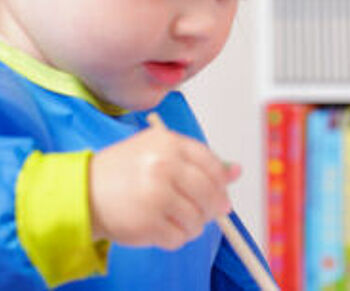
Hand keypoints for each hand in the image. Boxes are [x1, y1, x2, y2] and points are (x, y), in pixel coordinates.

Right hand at [88, 125, 239, 249]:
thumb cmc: (121, 172)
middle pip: (210, 193)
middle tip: (205, 212)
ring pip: (198, 218)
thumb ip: (198, 161)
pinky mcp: (146, 223)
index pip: (212, 165)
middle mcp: (163, 167)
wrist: (80, 193)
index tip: (220, 193)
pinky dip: (176, 238)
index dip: (220, 182)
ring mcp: (155, 196)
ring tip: (176, 220)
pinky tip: (163, 229)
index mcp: (168, 143)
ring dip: (192, 225)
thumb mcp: (158, 153)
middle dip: (212, 207)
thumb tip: (236, 171)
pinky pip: (179, 238)